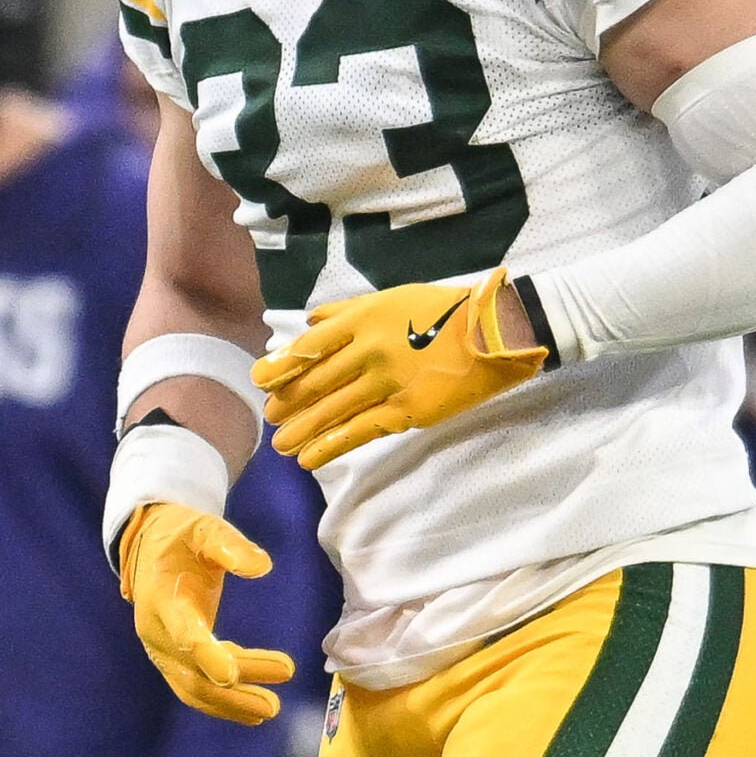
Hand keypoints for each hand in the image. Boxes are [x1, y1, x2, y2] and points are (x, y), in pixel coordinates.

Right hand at [118, 504, 294, 724]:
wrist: (150, 546)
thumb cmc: (183, 537)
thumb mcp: (205, 529)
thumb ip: (230, 545)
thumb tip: (262, 566)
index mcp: (163, 597)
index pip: (184, 631)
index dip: (206, 655)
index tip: (230, 675)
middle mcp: (156, 629)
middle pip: (193, 671)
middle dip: (232, 691)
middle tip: (274, 703)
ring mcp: (161, 647)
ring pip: (193, 687)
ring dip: (231, 703)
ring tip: (270, 707)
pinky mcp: (172, 656)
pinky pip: (195, 685)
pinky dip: (224, 699)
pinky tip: (254, 708)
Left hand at [254, 267, 544, 469]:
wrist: (494, 330)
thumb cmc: (443, 310)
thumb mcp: (390, 298)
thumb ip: (346, 311)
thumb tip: (309, 323)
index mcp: (361, 320)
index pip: (310, 347)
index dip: (282, 366)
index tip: (261, 380)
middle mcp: (367, 350)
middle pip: (317, 381)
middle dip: (289, 402)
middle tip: (269, 417)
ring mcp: (386, 382)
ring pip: (333, 409)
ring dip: (303, 429)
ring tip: (281, 444)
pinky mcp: (407, 410)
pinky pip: (361, 430)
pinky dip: (331, 445)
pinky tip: (310, 458)